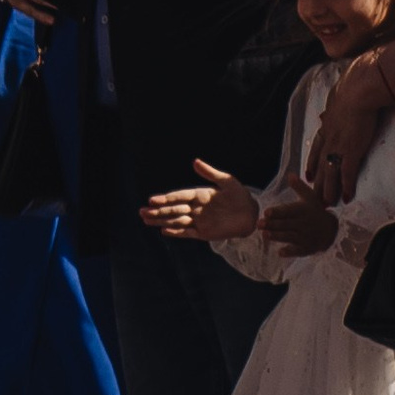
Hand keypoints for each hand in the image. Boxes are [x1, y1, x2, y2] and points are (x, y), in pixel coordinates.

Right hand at [142, 156, 258, 241]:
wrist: (252, 214)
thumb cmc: (240, 196)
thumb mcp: (227, 181)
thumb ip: (210, 173)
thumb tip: (195, 161)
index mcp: (199, 195)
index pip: (178, 197)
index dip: (166, 199)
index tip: (152, 199)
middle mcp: (196, 208)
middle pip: (173, 210)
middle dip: (157, 211)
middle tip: (141, 212)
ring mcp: (199, 221)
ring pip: (176, 221)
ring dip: (161, 221)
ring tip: (146, 220)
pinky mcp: (204, 233)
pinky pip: (187, 233)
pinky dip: (176, 232)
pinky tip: (164, 231)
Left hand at [258, 186, 336, 255]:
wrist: (332, 230)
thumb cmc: (316, 211)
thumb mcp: (310, 198)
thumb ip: (299, 187)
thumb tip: (290, 174)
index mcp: (303, 210)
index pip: (288, 211)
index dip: (277, 211)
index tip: (266, 212)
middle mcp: (304, 224)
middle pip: (286, 224)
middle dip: (272, 224)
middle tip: (259, 224)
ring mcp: (305, 237)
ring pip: (289, 237)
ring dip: (277, 237)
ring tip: (264, 235)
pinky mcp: (307, 248)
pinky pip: (298, 251)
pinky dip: (290, 252)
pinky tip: (280, 252)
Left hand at [306, 49, 391, 203]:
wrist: (358, 93)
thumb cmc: (351, 93)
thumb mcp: (337, 101)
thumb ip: (332, 110)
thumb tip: (327, 111)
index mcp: (327, 128)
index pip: (316, 150)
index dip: (312, 164)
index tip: (308, 176)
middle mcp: (329, 140)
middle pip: (320, 167)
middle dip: (317, 184)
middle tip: (314, 199)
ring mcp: (339, 147)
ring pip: (330, 175)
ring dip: (329, 191)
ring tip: (328, 204)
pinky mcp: (352, 151)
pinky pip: (347, 174)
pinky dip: (346, 186)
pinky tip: (347, 197)